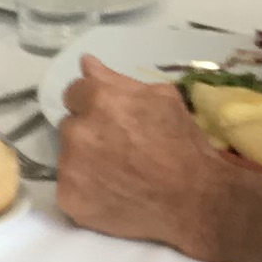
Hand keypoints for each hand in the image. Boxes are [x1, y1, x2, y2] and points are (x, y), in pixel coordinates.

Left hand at [50, 53, 252, 259]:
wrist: (194, 199)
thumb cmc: (183, 144)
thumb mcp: (161, 99)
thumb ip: (117, 80)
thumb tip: (86, 63)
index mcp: (99, 100)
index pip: (73, 93)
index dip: (93, 106)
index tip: (112, 121)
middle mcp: (77, 131)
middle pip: (70, 126)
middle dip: (89, 133)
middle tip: (118, 149)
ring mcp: (70, 167)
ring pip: (68, 157)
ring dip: (85, 162)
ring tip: (117, 174)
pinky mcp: (69, 198)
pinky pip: (68, 187)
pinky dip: (84, 190)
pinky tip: (110, 194)